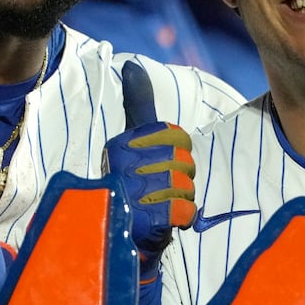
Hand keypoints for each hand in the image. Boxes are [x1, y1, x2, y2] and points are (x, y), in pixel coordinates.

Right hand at [104, 60, 195, 268]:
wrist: (118, 238)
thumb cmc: (132, 188)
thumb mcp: (134, 142)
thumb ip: (138, 105)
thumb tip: (132, 65)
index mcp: (121, 143)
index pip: (175, 136)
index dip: (177, 154)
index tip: (158, 167)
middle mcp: (123, 163)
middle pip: (185, 160)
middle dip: (182, 178)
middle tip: (160, 191)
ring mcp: (133, 189)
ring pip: (187, 185)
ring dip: (181, 200)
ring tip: (159, 206)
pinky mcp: (146, 217)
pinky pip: (186, 210)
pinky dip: (182, 219)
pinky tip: (164, 221)